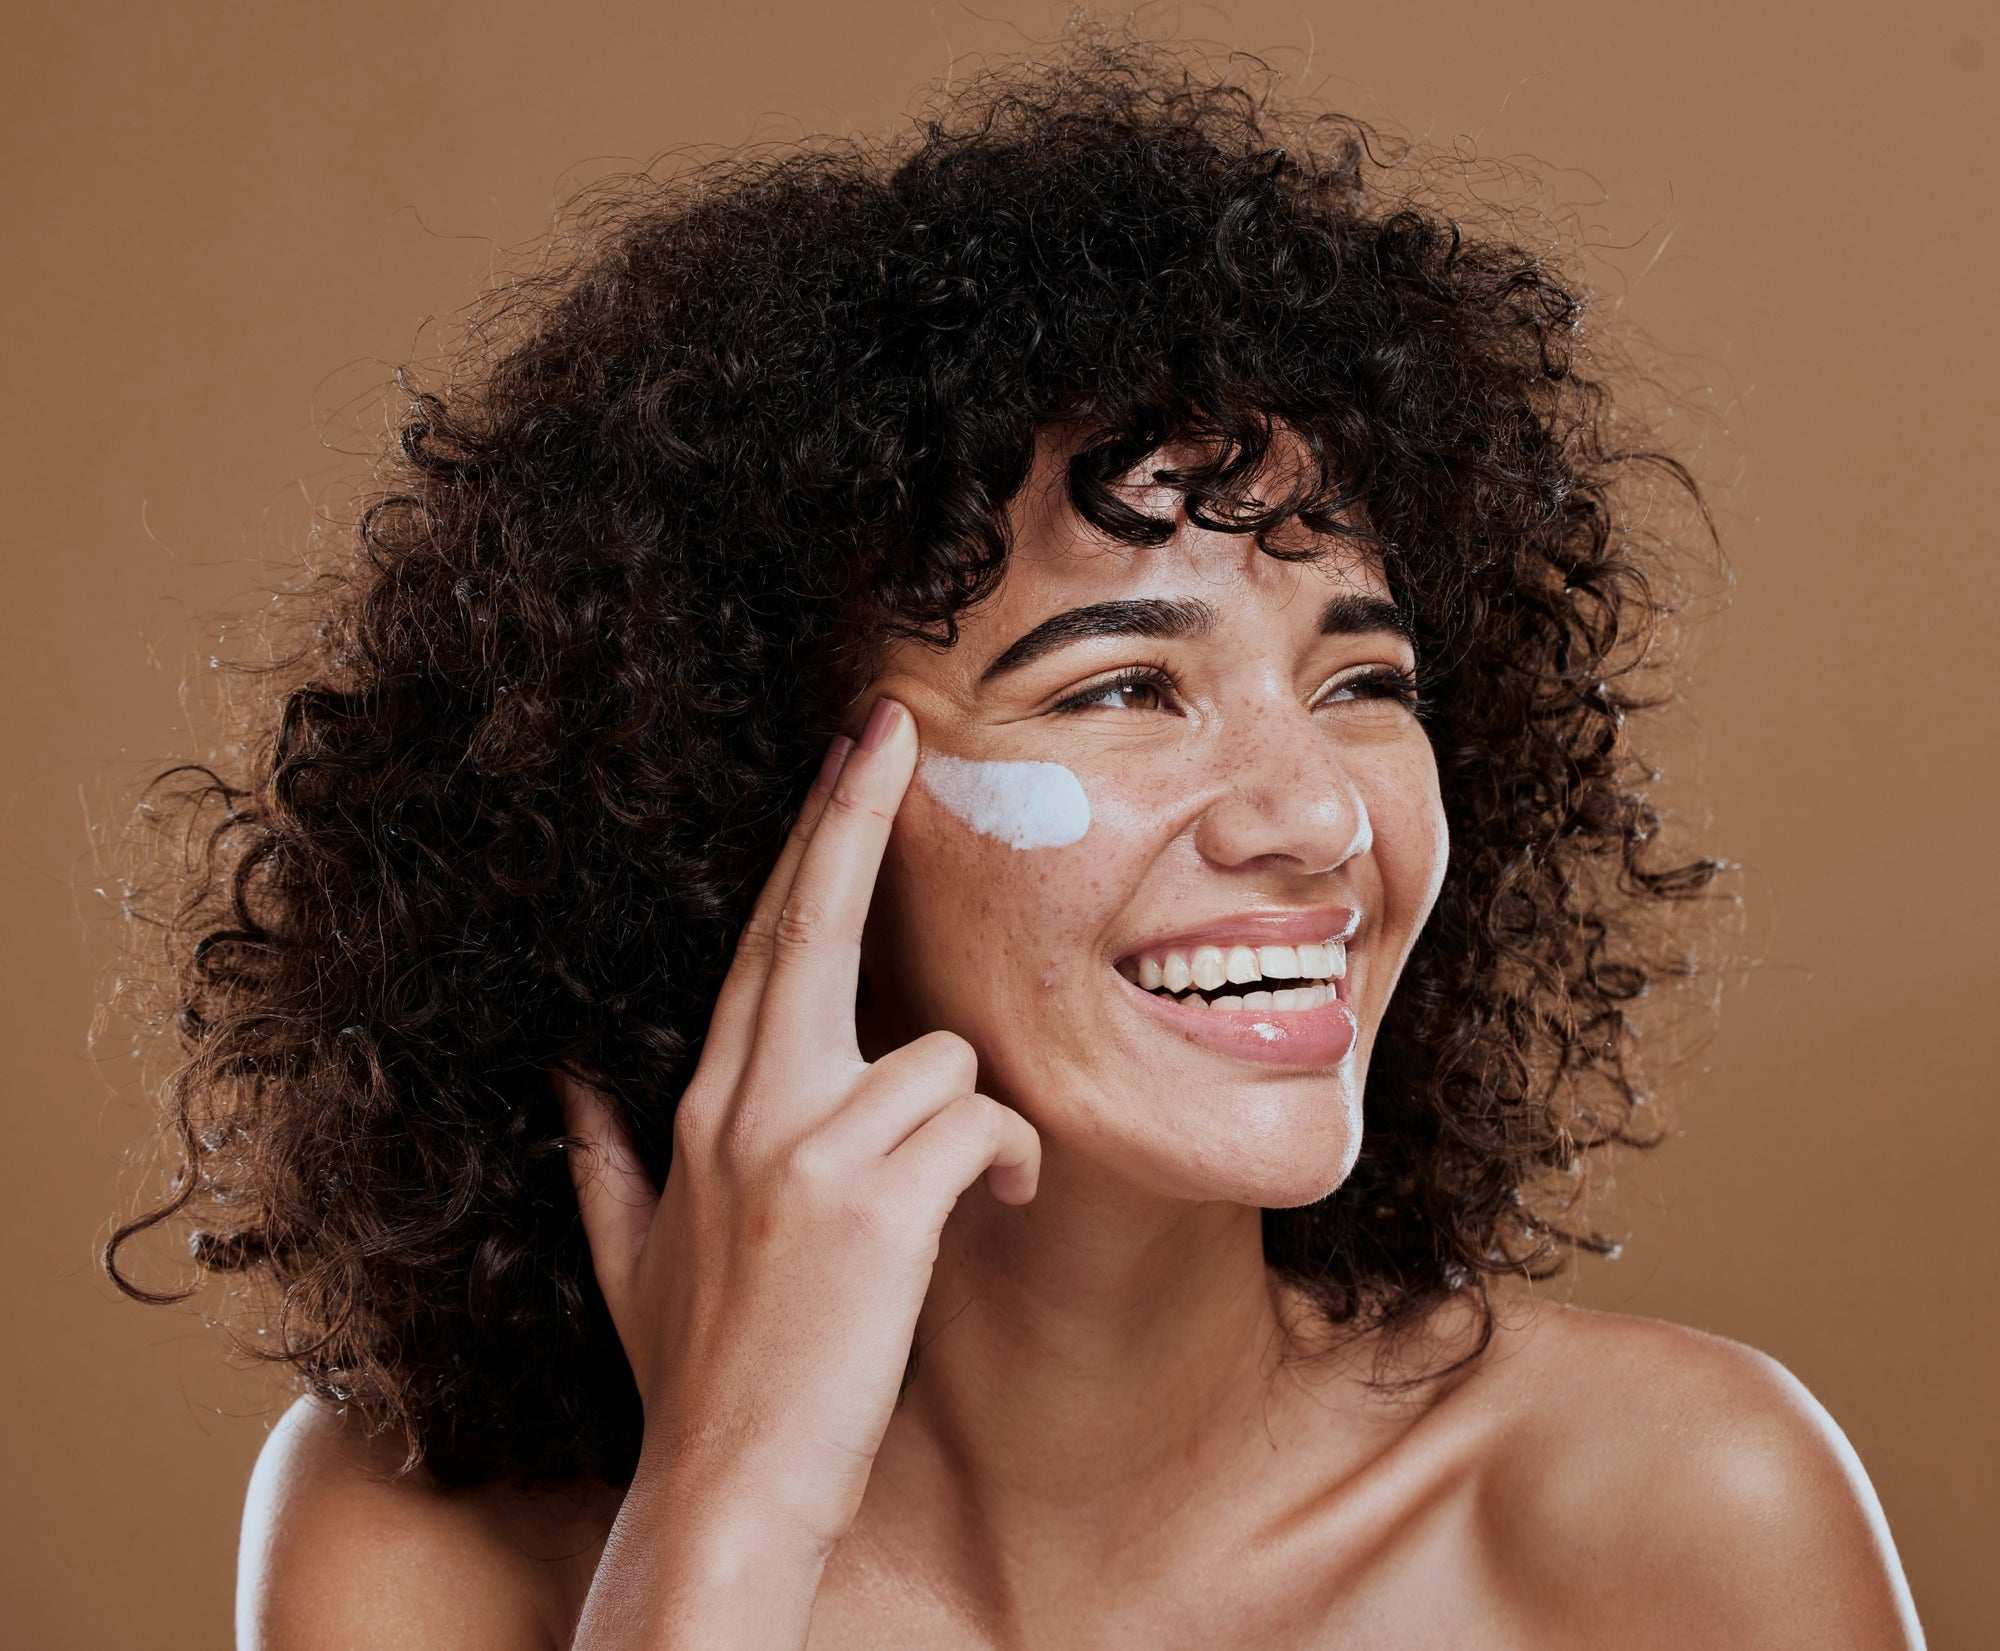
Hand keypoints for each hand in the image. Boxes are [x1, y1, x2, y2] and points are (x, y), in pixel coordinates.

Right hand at [553, 697, 1040, 1554]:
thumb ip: (600, 1155)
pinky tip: (996, 1207)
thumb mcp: (625, 1256)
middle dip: (854, 817)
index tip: (843, 758)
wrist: (724, 1489)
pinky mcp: (876, 1201)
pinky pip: (981, 1122)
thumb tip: (568, 1076)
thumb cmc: (697, 1374)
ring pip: (940, 1053)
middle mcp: (747, 1106)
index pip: (760, 943)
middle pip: (809, 926)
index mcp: (701, 1108)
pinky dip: (1009, 1159)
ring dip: (974, 1114)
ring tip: (975, 1184)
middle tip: (891, 729)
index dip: (806, 842)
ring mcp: (807, 1147)